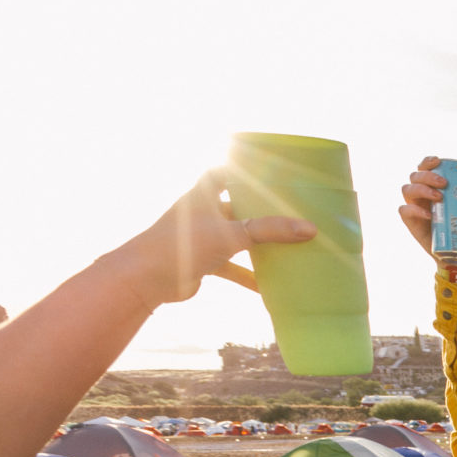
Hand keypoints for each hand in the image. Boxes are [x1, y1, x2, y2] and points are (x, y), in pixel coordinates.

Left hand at [114, 170, 316, 304]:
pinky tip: (268, 287)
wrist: (146, 278)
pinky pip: (232, 267)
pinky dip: (248, 276)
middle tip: (288, 210)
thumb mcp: (231, 234)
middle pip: (235, 207)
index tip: (263, 170)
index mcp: (202, 195)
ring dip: (258, 245)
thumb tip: (310, 229)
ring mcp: (202, 238)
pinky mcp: (203, 261)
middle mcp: (202, 213)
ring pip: (236, 238)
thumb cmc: (183, 244)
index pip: (220, 173)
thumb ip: (269, 231)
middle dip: (259, 210)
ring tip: (287, 247)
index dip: (239, 169)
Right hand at [398, 157, 456, 263]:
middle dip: (428, 175)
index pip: (425, 167)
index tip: (438, 161)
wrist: (456, 252)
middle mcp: (420, 193)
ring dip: (422, 189)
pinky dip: (414, 210)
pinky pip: (404, 211)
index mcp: (432, 185)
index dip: (428, 161)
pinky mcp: (409, 221)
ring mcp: (413, 205)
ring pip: (407, 189)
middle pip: (415, 176)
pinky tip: (429, 215)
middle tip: (444, 183)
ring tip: (439, 197)